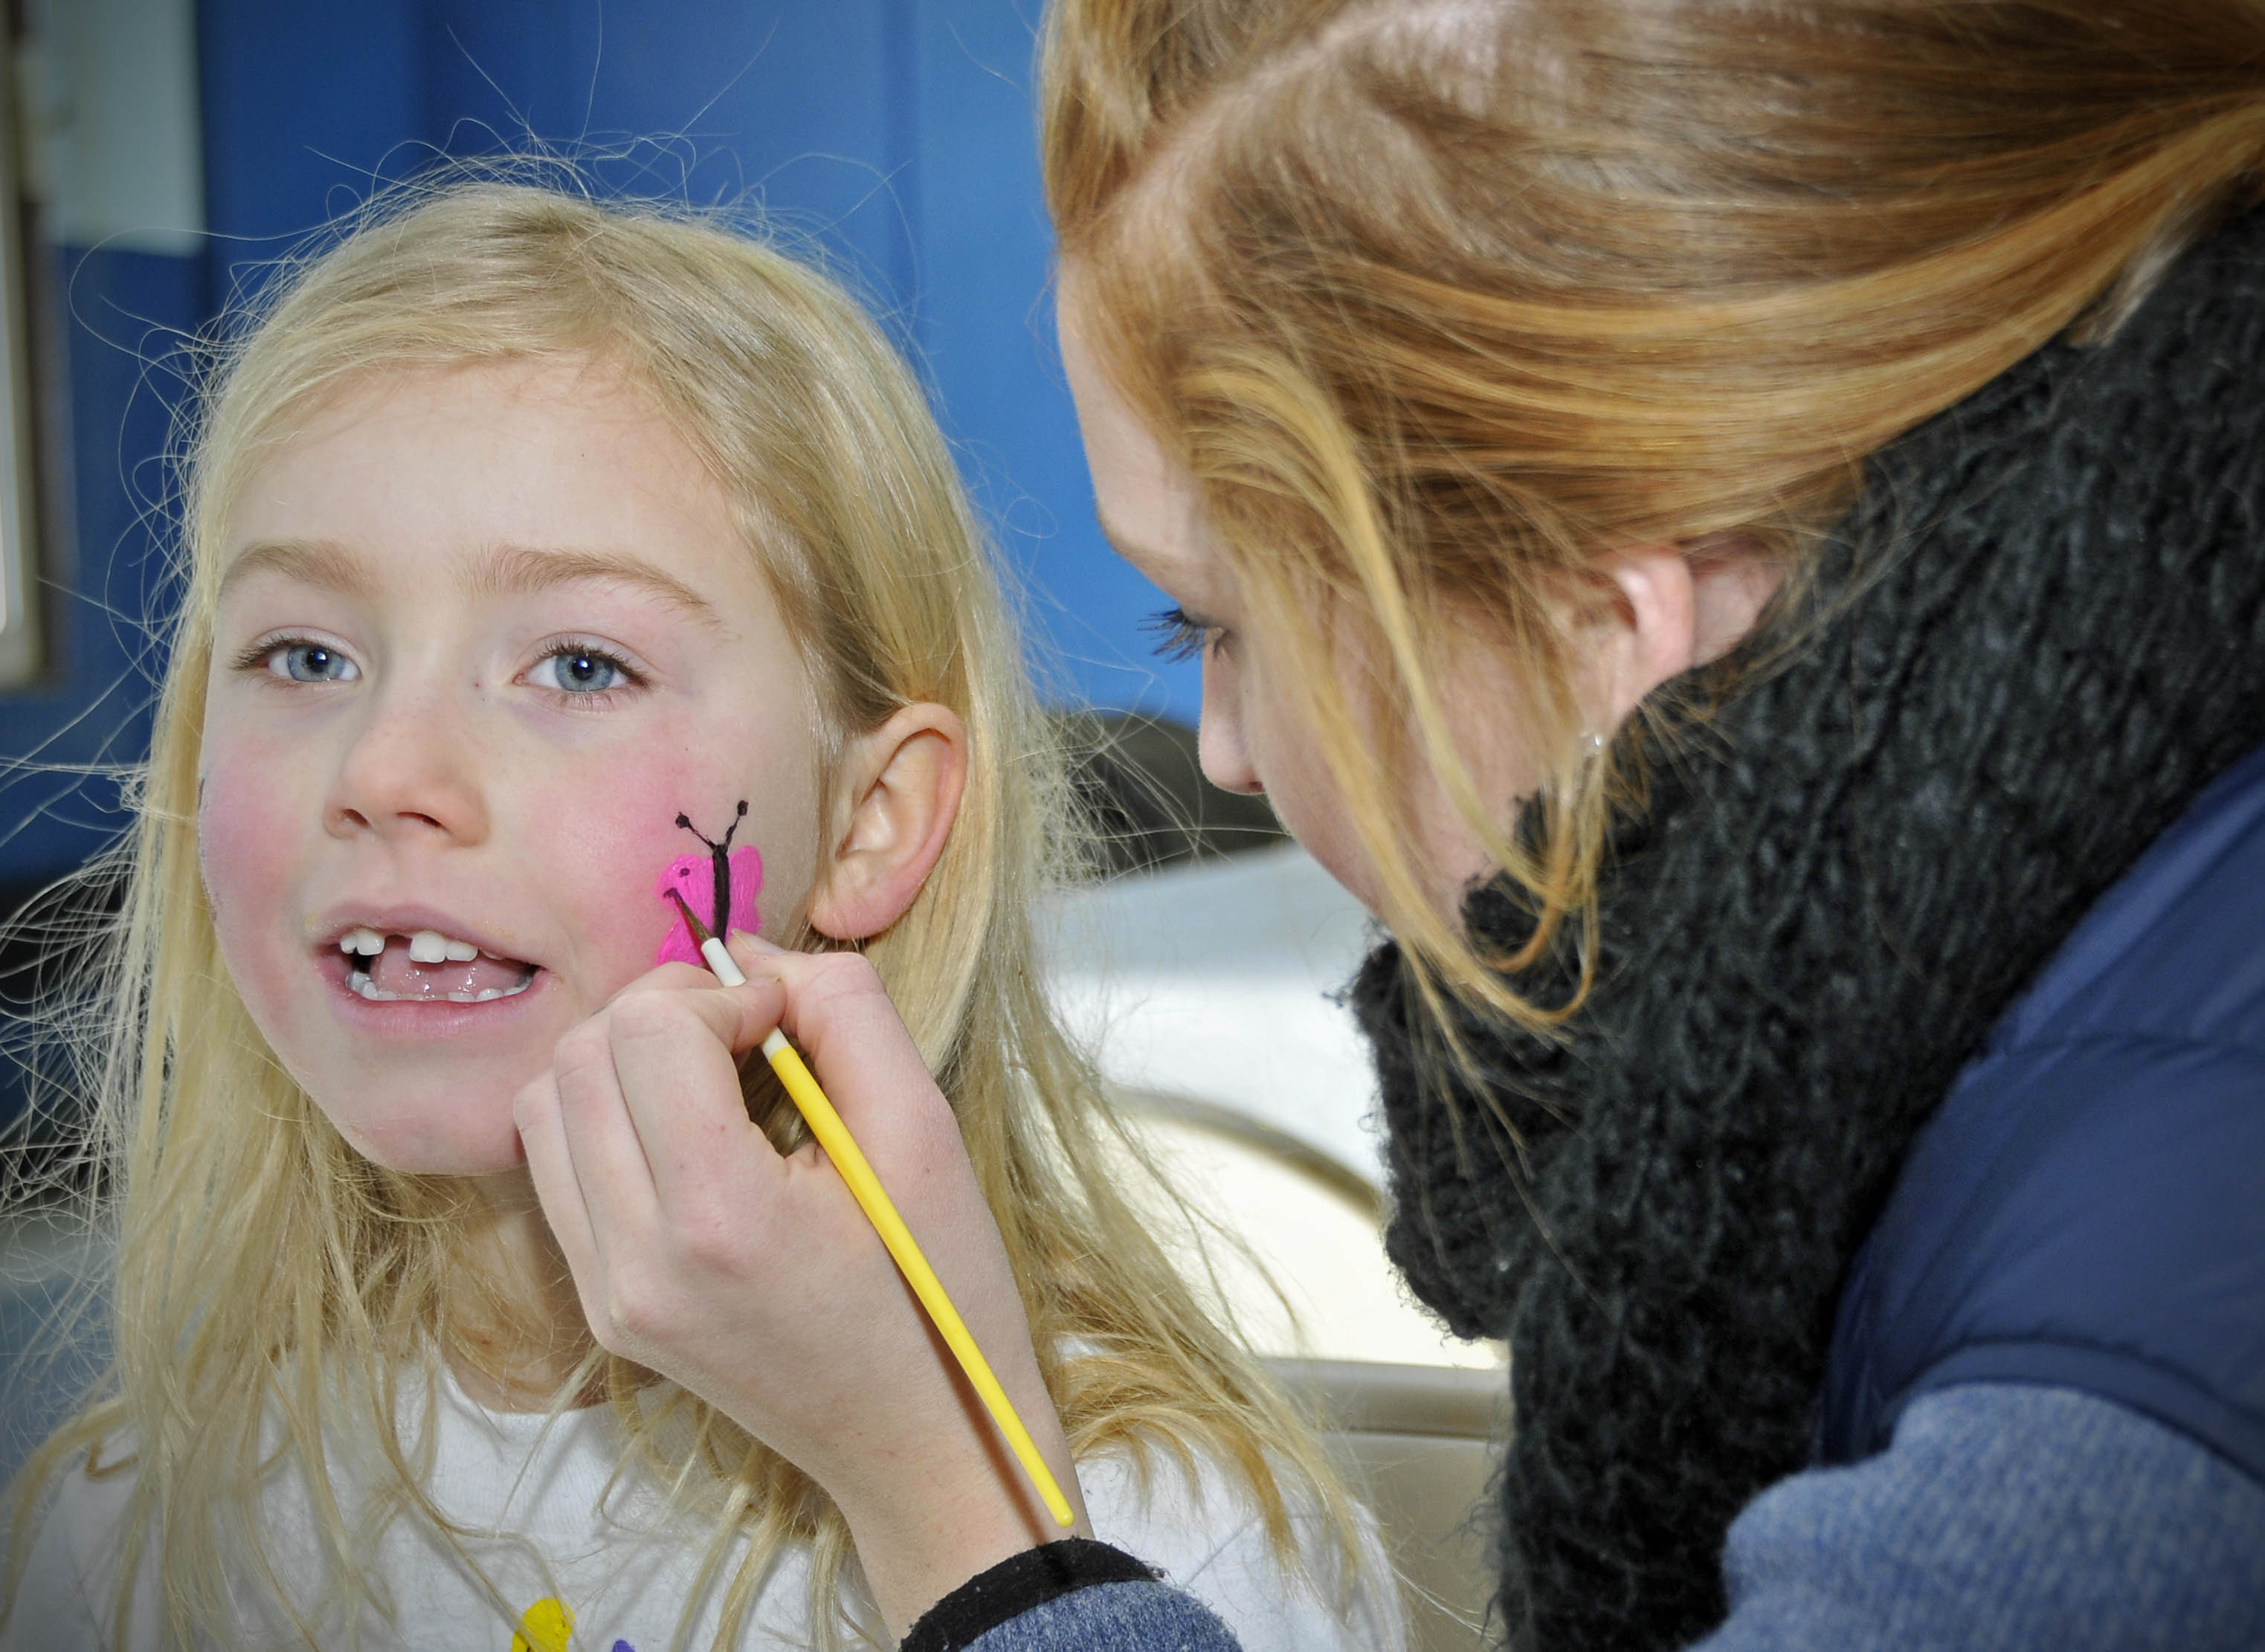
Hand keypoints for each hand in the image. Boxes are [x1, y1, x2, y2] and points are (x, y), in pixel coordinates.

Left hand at [513, 934, 1090, 1632]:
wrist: (917, 1441)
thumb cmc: (937, 1286)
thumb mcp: (923, 1131)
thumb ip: (845, 1012)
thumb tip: (750, 952)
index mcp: (720, 1218)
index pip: (646, 1030)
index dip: (719, 991)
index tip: (784, 1021)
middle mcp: (635, 1260)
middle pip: (582, 1054)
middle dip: (664, 1013)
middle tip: (747, 1033)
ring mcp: (606, 1292)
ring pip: (546, 1104)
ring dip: (623, 1062)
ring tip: (711, 1078)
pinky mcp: (601, 1307)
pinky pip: (556, 1167)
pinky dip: (608, 1119)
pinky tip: (687, 1133)